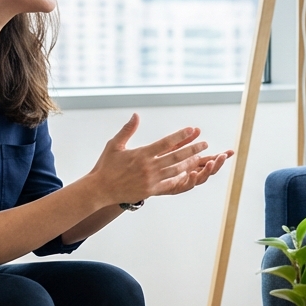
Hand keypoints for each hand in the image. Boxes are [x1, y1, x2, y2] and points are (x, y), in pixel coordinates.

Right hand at [87, 116, 232, 206]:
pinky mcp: (150, 191)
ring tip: (199, 157)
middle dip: (192, 149)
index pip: (165, 143)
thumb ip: (127, 130)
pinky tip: (189, 174)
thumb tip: (135, 115)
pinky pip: (169, 184)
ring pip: (176, 170)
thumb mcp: (115, 145)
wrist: (100, 189)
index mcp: (141, 154)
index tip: (191, 130)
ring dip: (190, 163)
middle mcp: (148, 167)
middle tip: (204, 143)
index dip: (180, 136)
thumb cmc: (106, 166)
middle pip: (176, 156)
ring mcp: (151, 180)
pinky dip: (180, 179)